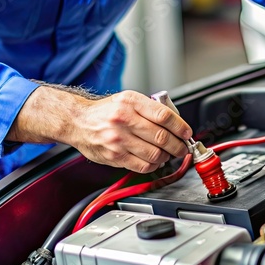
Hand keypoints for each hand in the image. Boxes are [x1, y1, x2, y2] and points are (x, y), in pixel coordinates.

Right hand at [7, 87, 191, 173]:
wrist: (77, 122)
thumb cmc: (105, 111)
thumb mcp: (127, 99)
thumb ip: (149, 108)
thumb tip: (175, 123)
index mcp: (130, 102)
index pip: (164, 116)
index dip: (180, 126)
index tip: (187, 133)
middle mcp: (124, 120)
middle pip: (162, 137)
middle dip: (178, 145)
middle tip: (182, 148)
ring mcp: (118, 140)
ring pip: (154, 154)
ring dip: (167, 156)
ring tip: (168, 154)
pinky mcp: (114, 156)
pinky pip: (142, 165)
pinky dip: (154, 165)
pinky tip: (154, 160)